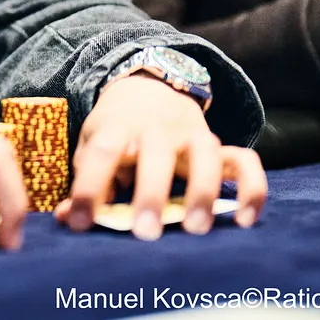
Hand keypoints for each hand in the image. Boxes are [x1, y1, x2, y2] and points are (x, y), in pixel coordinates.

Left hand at [55, 75, 265, 240]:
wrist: (148, 87)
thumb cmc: (115, 129)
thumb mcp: (93, 145)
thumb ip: (86, 182)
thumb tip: (67, 218)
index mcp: (117, 126)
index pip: (101, 153)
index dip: (89, 187)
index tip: (81, 222)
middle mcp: (157, 128)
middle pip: (156, 155)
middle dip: (151, 193)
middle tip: (146, 233)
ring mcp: (192, 134)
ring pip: (205, 155)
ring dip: (202, 191)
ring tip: (195, 229)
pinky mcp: (219, 146)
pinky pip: (245, 161)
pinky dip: (251, 188)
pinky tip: (245, 220)